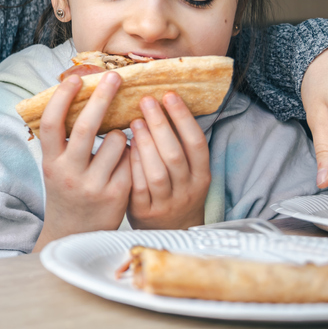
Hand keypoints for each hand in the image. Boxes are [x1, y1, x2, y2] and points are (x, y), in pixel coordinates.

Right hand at [32, 72, 131, 252]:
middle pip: (86, 127)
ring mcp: (94, 185)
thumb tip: (80, 96)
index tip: (76, 79)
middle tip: (115, 77)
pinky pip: (132, 159)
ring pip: (117, 141)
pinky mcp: (117, 194)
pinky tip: (126, 162)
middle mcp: (69, 173)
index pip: (52, 124)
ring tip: (116, 144)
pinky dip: (132, 152)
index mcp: (51, 162)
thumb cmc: (67, 190)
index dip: (62, 99)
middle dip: (102, 97)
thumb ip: (64, 140)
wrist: (76, 233)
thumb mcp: (56, 166)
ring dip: (121, 133)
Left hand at [127, 92, 210, 229]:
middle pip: (175, 155)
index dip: (184, 118)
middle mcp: (187, 190)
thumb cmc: (175, 192)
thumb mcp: (187, 173)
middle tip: (146, 101)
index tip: (170, 95)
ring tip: (136, 121)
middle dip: (161, 125)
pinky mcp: (145, 212)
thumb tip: (163, 103)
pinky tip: (125, 147)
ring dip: (146, 144)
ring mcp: (166, 203)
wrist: (170, 233)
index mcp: (201, 176)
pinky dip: (133, 166)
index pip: (197, 143)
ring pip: (158, 172)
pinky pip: (139, 187)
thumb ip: (178, 146)